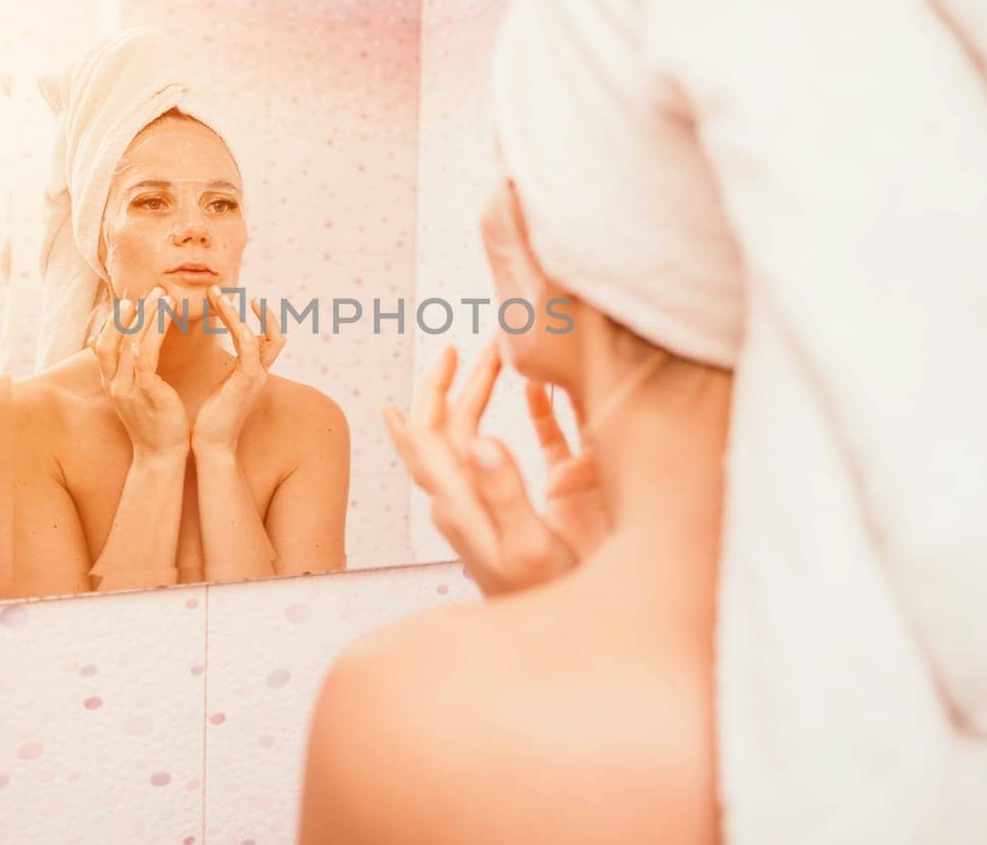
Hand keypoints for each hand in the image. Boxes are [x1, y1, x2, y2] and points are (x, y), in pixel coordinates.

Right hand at [92, 289, 189, 459]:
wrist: (160, 457)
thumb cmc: (153, 426)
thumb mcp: (134, 396)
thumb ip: (124, 372)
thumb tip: (110, 347)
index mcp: (110, 384)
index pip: (103, 344)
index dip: (115, 320)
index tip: (130, 299)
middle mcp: (113, 384)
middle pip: (111, 339)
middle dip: (128, 313)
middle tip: (147, 291)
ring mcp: (126, 388)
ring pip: (129, 343)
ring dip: (145, 316)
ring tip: (161, 297)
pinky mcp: (145, 392)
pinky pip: (145, 357)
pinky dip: (152, 335)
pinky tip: (163, 319)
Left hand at [191, 287, 285, 455]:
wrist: (211, 447)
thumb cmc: (211, 420)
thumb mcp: (223, 389)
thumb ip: (229, 372)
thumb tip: (225, 360)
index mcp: (254, 374)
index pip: (270, 341)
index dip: (263, 320)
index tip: (242, 300)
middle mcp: (259, 374)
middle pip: (276, 336)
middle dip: (261, 313)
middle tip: (224, 291)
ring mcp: (254, 377)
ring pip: (257, 335)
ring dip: (235, 313)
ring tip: (216, 294)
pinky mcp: (245, 382)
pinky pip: (249, 348)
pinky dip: (240, 327)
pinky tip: (225, 313)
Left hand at [382, 340, 602, 596]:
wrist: (561, 641)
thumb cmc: (544, 598)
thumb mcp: (524, 546)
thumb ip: (503, 492)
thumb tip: (481, 439)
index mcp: (457, 502)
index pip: (426, 437)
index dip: (428, 393)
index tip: (443, 355)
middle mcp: (463, 499)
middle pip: (445, 430)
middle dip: (456, 383)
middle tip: (476, 345)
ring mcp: (488, 504)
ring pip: (470, 437)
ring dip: (483, 394)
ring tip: (504, 356)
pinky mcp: (520, 509)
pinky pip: (507, 452)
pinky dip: (522, 415)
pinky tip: (537, 393)